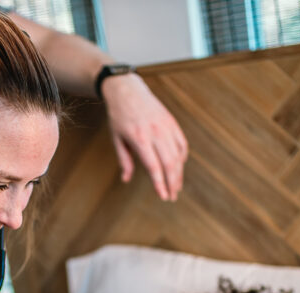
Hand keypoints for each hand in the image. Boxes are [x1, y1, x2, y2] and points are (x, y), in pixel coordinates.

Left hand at [100, 73, 187, 201]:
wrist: (127, 89)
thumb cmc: (118, 116)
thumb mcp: (116, 139)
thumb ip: (124, 160)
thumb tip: (126, 180)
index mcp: (140, 138)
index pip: (154, 166)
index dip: (160, 184)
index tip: (163, 197)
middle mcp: (156, 133)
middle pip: (169, 163)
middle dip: (172, 183)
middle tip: (172, 197)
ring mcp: (166, 126)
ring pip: (178, 155)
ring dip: (178, 173)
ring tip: (176, 187)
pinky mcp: (172, 122)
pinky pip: (181, 144)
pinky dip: (182, 158)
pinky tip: (178, 167)